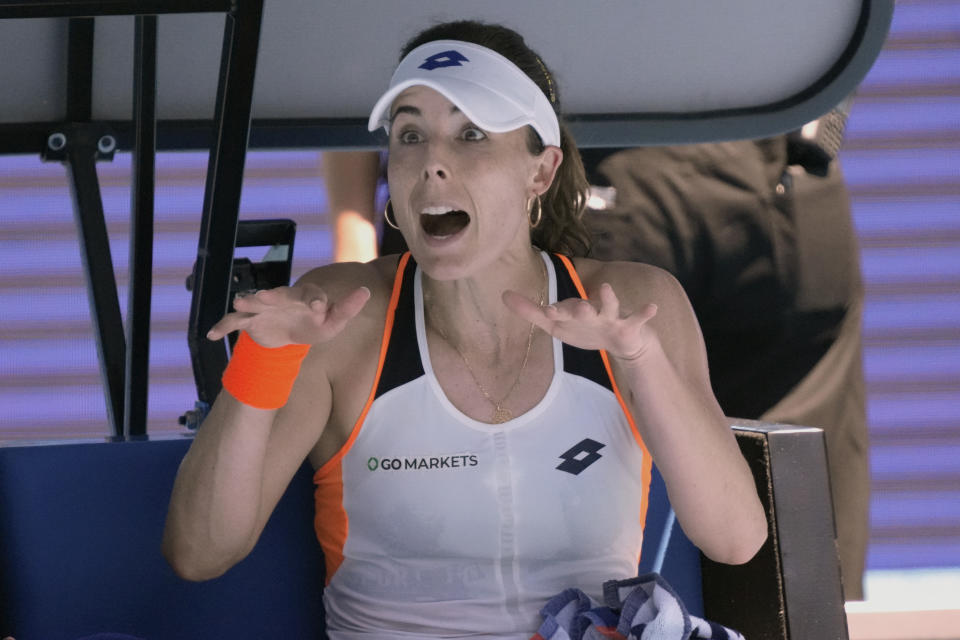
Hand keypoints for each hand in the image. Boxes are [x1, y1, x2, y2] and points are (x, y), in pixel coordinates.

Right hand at [207, 283, 370, 347]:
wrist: (292, 333)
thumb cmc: (315, 325)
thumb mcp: (333, 322)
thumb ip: (347, 308)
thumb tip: (365, 291)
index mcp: (303, 297)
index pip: (309, 295)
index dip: (312, 300)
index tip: (317, 307)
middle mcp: (281, 299)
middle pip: (276, 295)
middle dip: (270, 296)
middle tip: (264, 297)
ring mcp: (263, 309)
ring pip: (253, 304)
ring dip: (246, 303)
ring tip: (239, 304)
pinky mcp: (249, 322)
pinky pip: (233, 322)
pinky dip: (222, 327)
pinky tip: (212, 335)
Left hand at [503, 282, 657, 361]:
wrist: (621, 341)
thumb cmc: (584, 329)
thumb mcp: (556, 325)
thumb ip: (531, 312)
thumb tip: (502, 294)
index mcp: (573, 312)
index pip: (560, 311)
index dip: (554, 311)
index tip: (546, 310)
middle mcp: (591, 311)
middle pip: (582, 308)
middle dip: (577, 306)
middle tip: (574, 304)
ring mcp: (611, 317)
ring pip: (609, 307)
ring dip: (608, 299)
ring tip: (606, 287)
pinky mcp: (629, 326)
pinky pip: (638, 319)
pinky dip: (645, 313)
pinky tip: (652, 308)